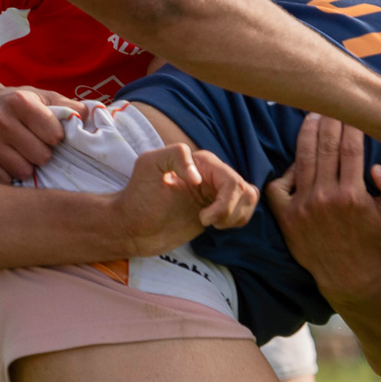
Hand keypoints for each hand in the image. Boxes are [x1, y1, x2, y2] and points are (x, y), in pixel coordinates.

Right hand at [0, 86, 74, 182]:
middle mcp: (0, 121)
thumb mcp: (40, 96)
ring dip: (26, 167)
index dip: (55, 138)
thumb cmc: (15, 104)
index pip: (54, 135)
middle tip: (33, 146)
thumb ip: (67, 106)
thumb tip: (93, 116)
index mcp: (20, 102)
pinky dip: (9, 175)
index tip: (48, 135)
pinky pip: (5, 180)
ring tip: (20, 155)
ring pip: (23, 171)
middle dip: (42, 154)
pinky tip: (6, 162)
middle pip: (41, 156)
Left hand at [114, 144, 258, 256]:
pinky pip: (243, 209)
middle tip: (205, 221)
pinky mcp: (215, 209)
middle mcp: (210, 174)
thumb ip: (176, 155)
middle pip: (243, 191)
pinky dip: (238, 220)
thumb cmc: (137, 196)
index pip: (231, 180)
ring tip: (213, 223)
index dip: (224, 203)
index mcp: (201, 161)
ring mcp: (214, 192)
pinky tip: (218, 225)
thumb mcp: (149, 165)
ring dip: (236, 216)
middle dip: (229, 212)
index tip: (202, 217)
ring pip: (249, 198)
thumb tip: (200, 178)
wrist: (131, 227)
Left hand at [266, 114, 380, 301]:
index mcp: (353, 195)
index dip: (350, 125)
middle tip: (329, 102)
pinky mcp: (285, 216)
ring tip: (311, 116)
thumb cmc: (373, 240)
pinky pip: (279, 184)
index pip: (350, 148)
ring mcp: (302, 206)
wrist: (347, 274)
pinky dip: (286, 169)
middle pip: (325, 147)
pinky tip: (297, 159)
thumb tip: (378, 166)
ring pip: (302, 159)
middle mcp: (325, 198)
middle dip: (328, 120)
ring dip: (306, 134)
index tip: (352, 110)